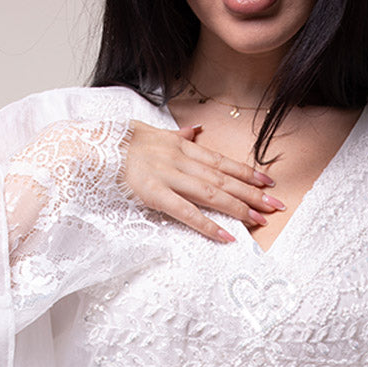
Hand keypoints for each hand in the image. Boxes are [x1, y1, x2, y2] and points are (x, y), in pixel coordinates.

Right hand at [122, 120, 285, 242]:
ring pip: (212, 193)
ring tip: (259, 220)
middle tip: (276, 205)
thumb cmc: (118, 142)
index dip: (247, 172)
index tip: (268, 182)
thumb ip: (177, 135)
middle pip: (224, 178)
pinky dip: (208, 225)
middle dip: (252, 193)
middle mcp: (180, 160)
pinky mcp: (154, 194)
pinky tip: (226, 236)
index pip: (221, 161)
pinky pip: (186, 212)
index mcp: (181, 147)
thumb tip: (195, 130)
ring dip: (238, 208)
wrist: (91, 146)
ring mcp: (168, 176)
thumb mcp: (151, 131)